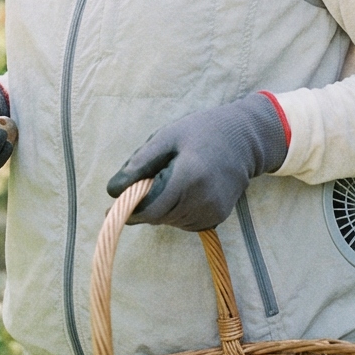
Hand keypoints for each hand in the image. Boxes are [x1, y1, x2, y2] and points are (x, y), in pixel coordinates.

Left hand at [106, 93, 287, 231]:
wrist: (242, 140)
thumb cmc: (201, 132)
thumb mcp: (166, 137)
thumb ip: (139, 164)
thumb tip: (112, 190)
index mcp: (188, 177)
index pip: (151, 209)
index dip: (129, 209)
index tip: (112, 205)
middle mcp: (203, 200)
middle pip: (158, 217)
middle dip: (144, 204)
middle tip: (145, 180)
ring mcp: (213, 212)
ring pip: (170, 221)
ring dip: (161, 207)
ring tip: (170, 178)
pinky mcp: (217, 218)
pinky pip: (185, 222)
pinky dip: (176, 210)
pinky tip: (184, 188)